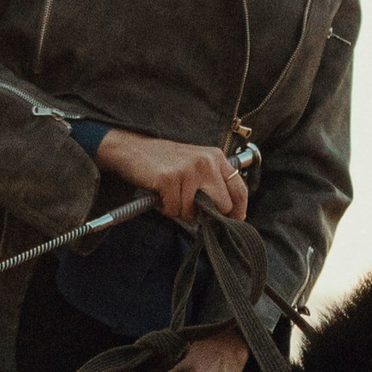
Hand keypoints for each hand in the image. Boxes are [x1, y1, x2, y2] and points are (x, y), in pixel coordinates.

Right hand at [94, 128, 248, 225]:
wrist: (133, 149)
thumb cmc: (164, 162)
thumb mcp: (195, 165)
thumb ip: (212, 184)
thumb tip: (224, 214)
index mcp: (216, 157)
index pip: (239, 189)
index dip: (238, 211)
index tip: (233, 221)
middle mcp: (207, 161)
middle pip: (222, 205)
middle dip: (208, 215)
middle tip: (191, 211)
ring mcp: (189, 169)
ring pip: (195, 211)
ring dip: (180, 211)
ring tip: (170, 197)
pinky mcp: (170, 178)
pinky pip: (175, 209)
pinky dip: (166, 209)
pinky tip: (161, 196)